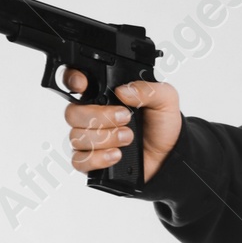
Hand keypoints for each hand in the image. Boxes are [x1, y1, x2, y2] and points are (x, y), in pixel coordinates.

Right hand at [62, 70, 181, 182]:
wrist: (169, 155)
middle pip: (72, 113)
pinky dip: (97, 158)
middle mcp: (90, 115)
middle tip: (125, 118)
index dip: (72, 81)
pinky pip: (79, 161)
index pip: (74, 82)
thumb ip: (147, 89)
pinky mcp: (92, 161)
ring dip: (104, 138)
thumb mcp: (164, 99)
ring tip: (128, 138)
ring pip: (76, 137)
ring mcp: (88, 139)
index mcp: (103, 95)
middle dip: (99, 117)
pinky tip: (116, 155)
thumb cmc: (162, 125)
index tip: (83, 85)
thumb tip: (122, 91)